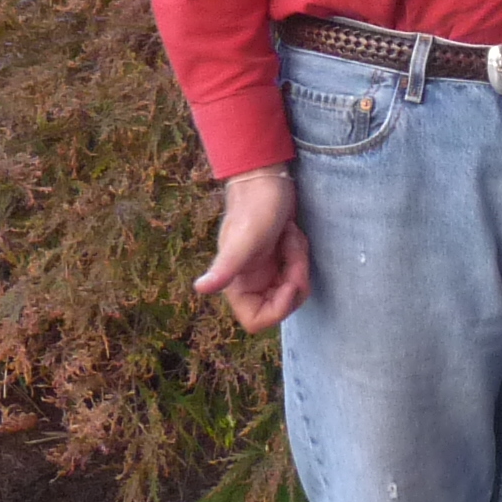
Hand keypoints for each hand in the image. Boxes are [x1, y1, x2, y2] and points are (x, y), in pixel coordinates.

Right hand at [193, 171, 311, 331]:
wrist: (266, 178)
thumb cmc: (254, 206)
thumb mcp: (244, 238)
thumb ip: (225, 267)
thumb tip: (200, 288)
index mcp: (238, 286)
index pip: (257, 322)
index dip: (279, 308)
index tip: (290, 283)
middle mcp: (252, 283)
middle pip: (283, 305)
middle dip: (295, 280)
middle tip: (293, 252)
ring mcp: (267, 271)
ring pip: (293, 287)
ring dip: (299, 262)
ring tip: (290, 237)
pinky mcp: (280, 258)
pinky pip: (298, 269)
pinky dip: (300, 253)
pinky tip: (292, 234)